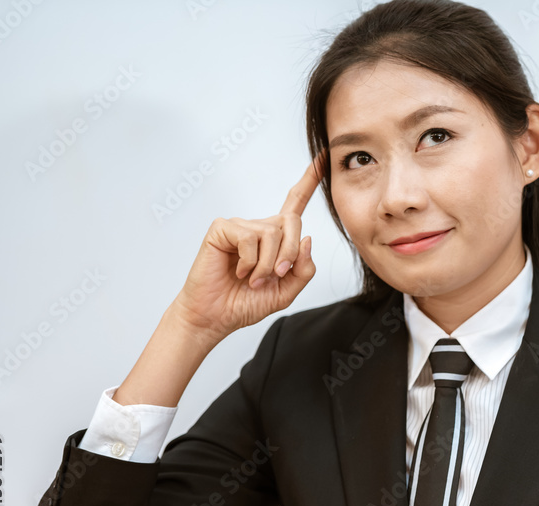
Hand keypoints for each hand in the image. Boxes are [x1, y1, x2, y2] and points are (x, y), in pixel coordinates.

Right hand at [171, 152, 324, 341]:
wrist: (216, 316)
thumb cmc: (245, 302)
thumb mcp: (286, 291)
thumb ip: (303, 269)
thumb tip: (307, 239)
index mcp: (276, 239)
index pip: (295, 205)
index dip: (310, 181)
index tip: (323, 157)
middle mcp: (259, 227)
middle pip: (292, 223)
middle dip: (290, 255)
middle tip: (275, 276)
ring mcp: (240, 226)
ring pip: (272, 234)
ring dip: (266, 265)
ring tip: (252, 279)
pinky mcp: (222, 228)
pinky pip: (249, 238)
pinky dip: (249, 261)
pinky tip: (238, 271)